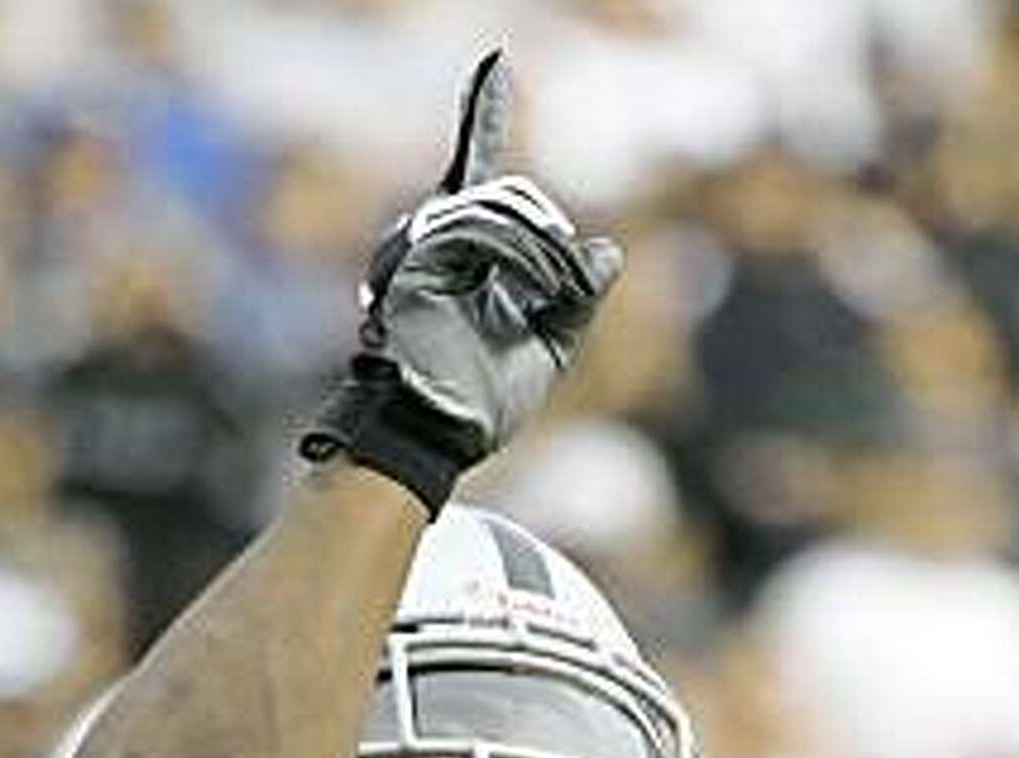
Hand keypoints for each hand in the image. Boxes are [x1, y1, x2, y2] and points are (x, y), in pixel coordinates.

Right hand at [359, 50, 622, 453]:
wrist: (447, 433)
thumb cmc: (488, 398)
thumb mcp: (555, 338)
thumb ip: (578, 291)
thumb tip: (607, 249)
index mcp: (468, 253)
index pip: (476, 168)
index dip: (481, 116)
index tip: (494, 63)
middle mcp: (438, 242)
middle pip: (505, 193)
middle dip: (547, 233)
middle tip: (569, 286)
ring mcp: (420, 249)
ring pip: (495, 208)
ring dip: (540, 249)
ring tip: (553, 295)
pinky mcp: (411, 261)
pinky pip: (478, 229)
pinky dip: (521, 254)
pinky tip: (534, 290)